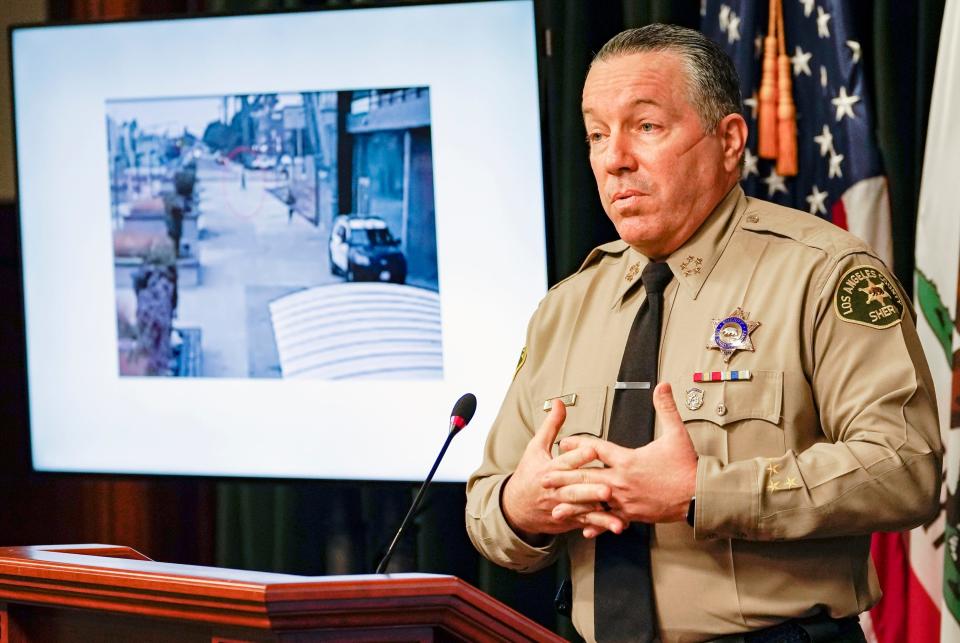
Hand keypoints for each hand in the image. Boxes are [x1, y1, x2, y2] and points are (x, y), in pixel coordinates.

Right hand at [501, 400, 625, 542]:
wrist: (515, 507)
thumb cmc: (529, 474)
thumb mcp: (536, 447)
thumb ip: (552, 425)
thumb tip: (559, 402)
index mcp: (549, 470)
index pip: (565, 462)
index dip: (578, 456)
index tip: (592, 450)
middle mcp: (556, 489)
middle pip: (575, 489)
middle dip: (591, 489)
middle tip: (608, 487)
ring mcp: (562, 507)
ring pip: (582, 509)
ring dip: (600, 513)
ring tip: (617, 516)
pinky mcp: (568, 520)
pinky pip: (585, 523)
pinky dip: (600, 525)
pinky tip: (616, 525)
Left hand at [543, 383, 697, 536]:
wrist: (699, 496)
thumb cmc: (687, 467)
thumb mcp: (676, 433)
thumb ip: (666, 408)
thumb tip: (663, 385)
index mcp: (628, 460)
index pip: (596, 449)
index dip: (578, 445)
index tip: (563, 444)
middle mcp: (622, 481)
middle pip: (587, 477)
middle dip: (564, 477)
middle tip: (545, 477)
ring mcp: (626, 500)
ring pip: (594, 502)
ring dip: (574, 503)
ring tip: (555, 505)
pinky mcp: (633, 515)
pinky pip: (609, 519)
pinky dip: (596, 524)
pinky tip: (584, 529)